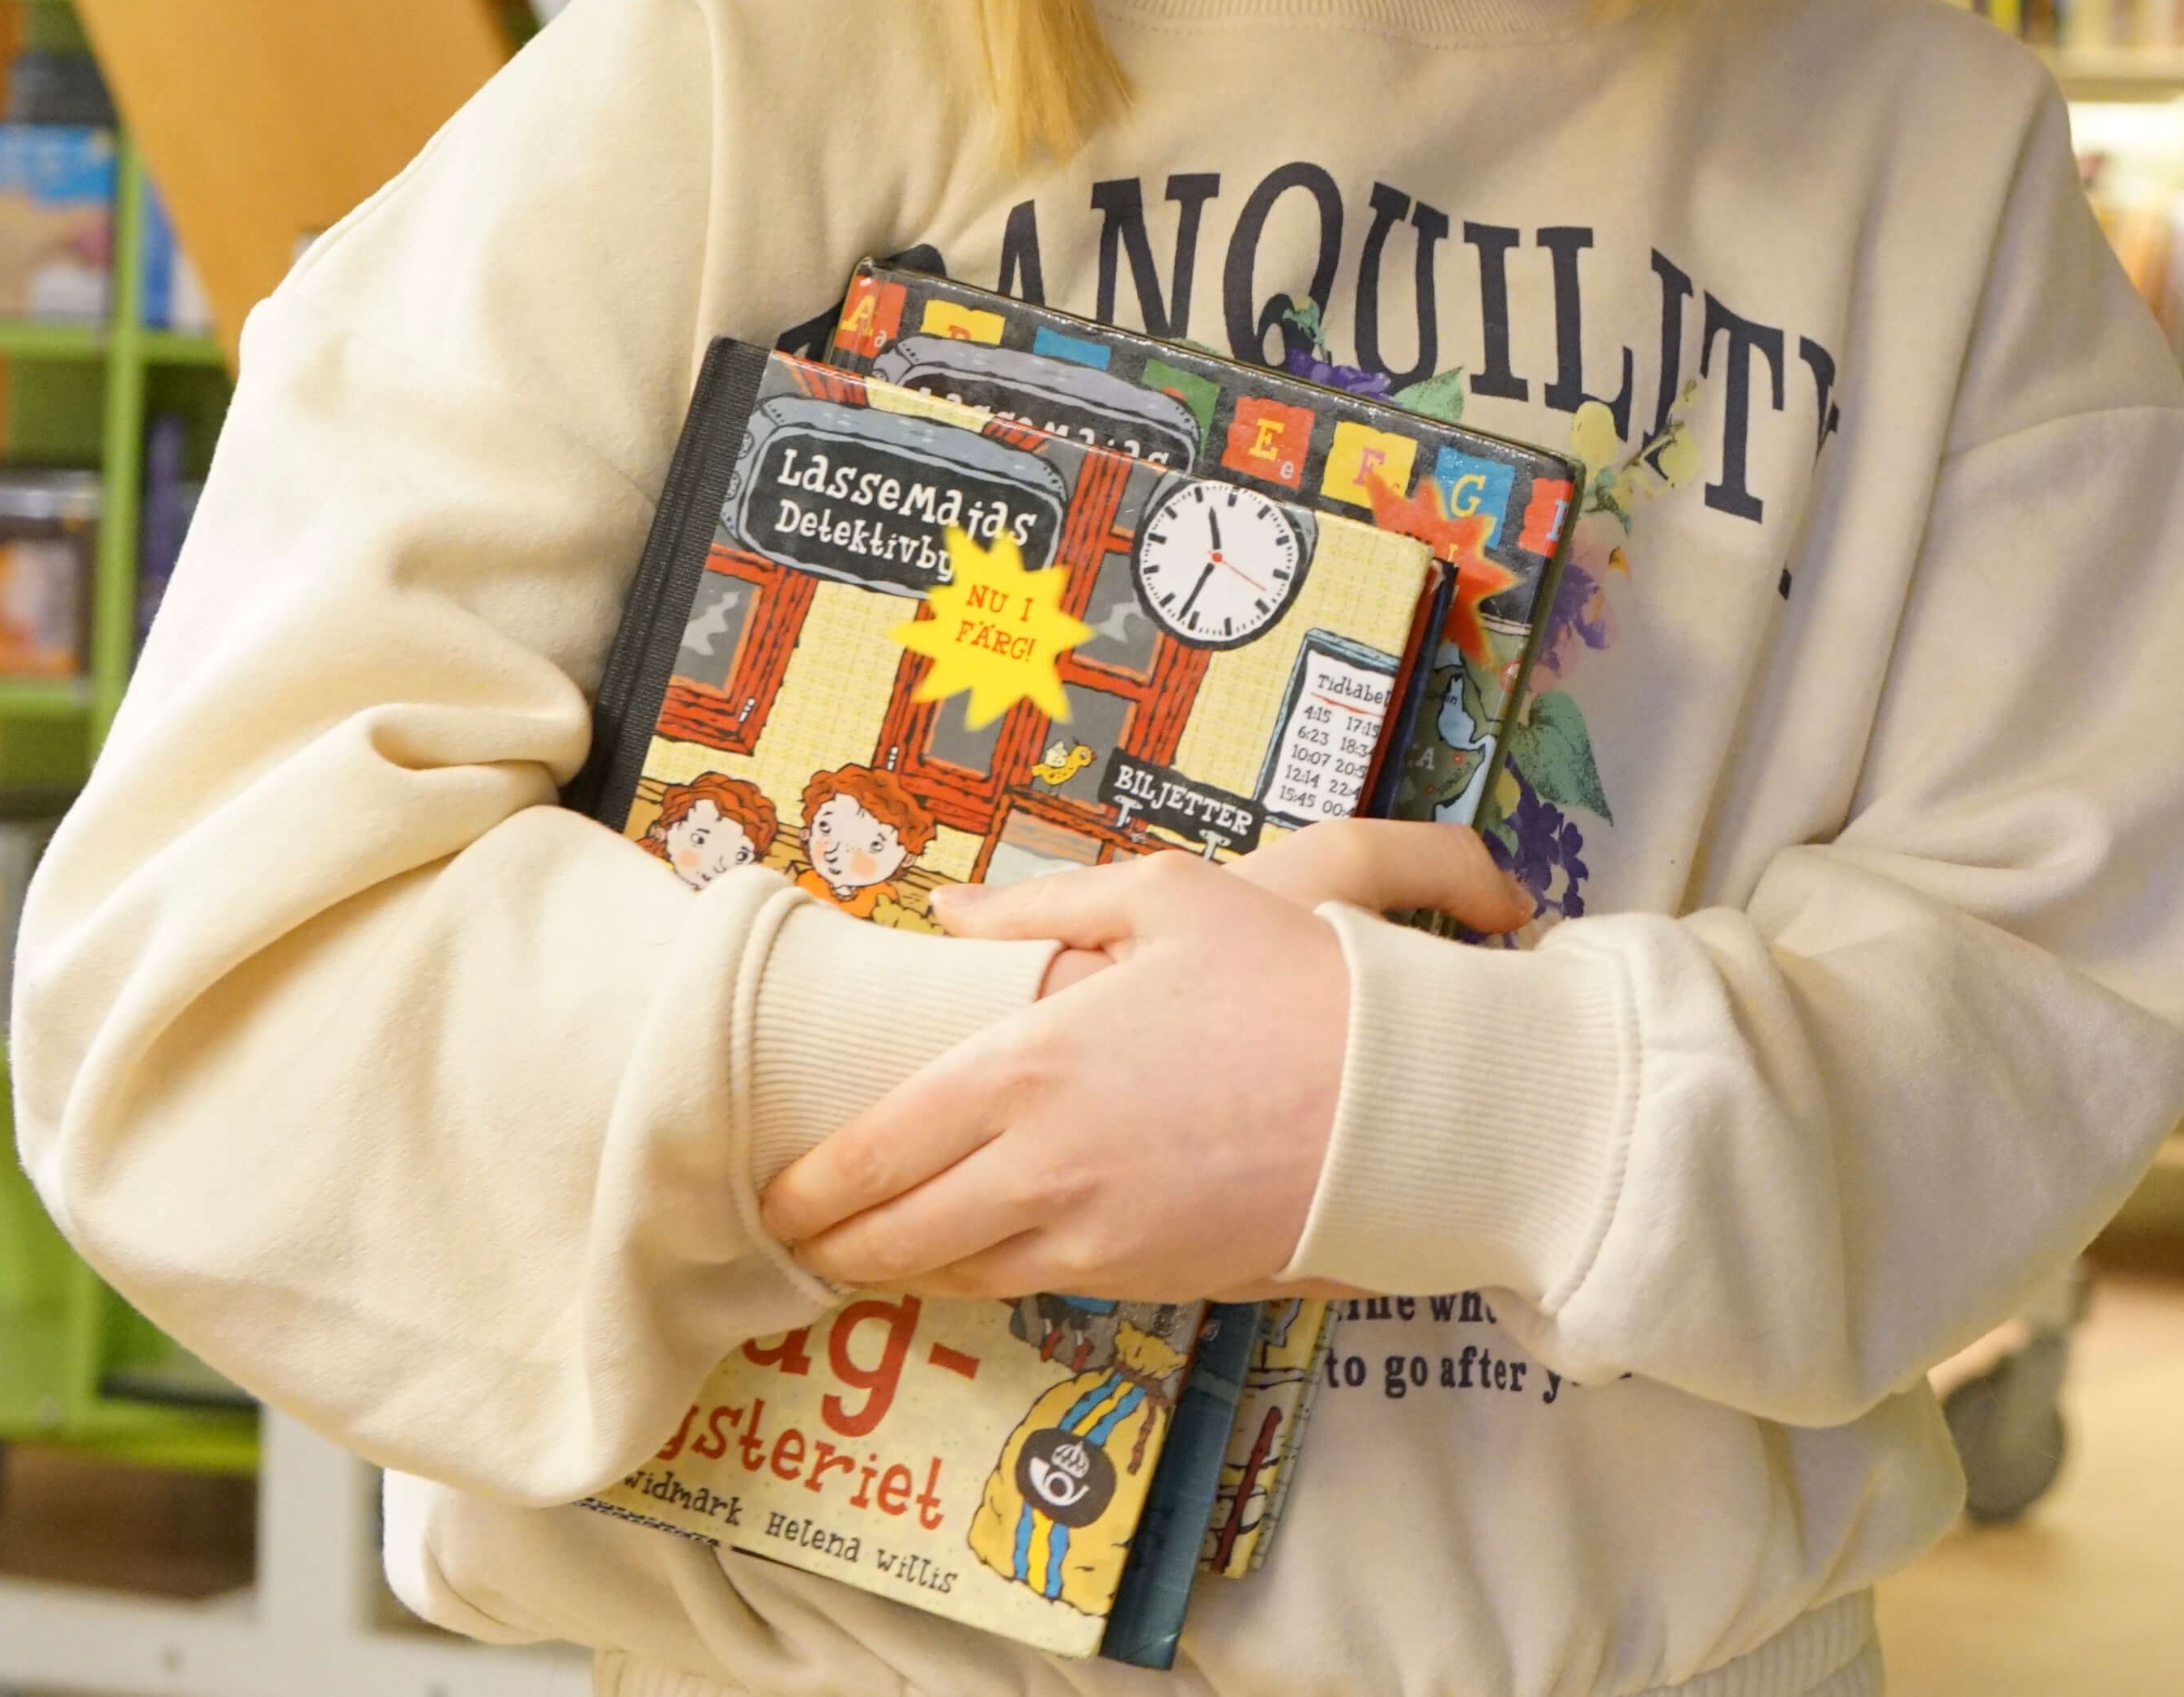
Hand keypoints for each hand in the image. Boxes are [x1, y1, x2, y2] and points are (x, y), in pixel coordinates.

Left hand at [765, 836, 1531, 1302]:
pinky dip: (983, 1278)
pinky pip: (1032, 1286)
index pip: (877, 1148)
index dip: (814, 1185)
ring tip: (871, 1255)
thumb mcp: (1169, 897)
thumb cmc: (1292, 979)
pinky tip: (973, 1258)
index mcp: (1027, 1064)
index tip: (778, 1193)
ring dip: (902, 1270)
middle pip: (895, 1235)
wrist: (1405, 1097)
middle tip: (801, 1239)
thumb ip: (1041, 904)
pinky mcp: (1145, 1276)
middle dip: (834, 1245)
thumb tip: (942, 914)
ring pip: (957, 1274)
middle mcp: (1039, 1164)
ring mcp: (1091, 1234)